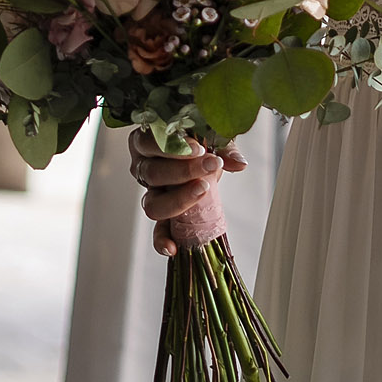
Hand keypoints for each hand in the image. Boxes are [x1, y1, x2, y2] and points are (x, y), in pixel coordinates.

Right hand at [128, 130, 247, 256]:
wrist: (201, 152)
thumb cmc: (197, 139)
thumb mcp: (208, 134)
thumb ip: (223, 147)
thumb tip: (238, 164)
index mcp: (145, 142)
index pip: (150, 142)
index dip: (172, 148)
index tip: (199, 149)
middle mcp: (142, 168)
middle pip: (153, 173)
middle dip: (183, 170)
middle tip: (211, 165)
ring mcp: (150, 193)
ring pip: (153, 204)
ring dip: (179, 200)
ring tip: (203, 191)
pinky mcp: (161, 214)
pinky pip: (157, 231)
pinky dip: (161, 240)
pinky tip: (172, 247)